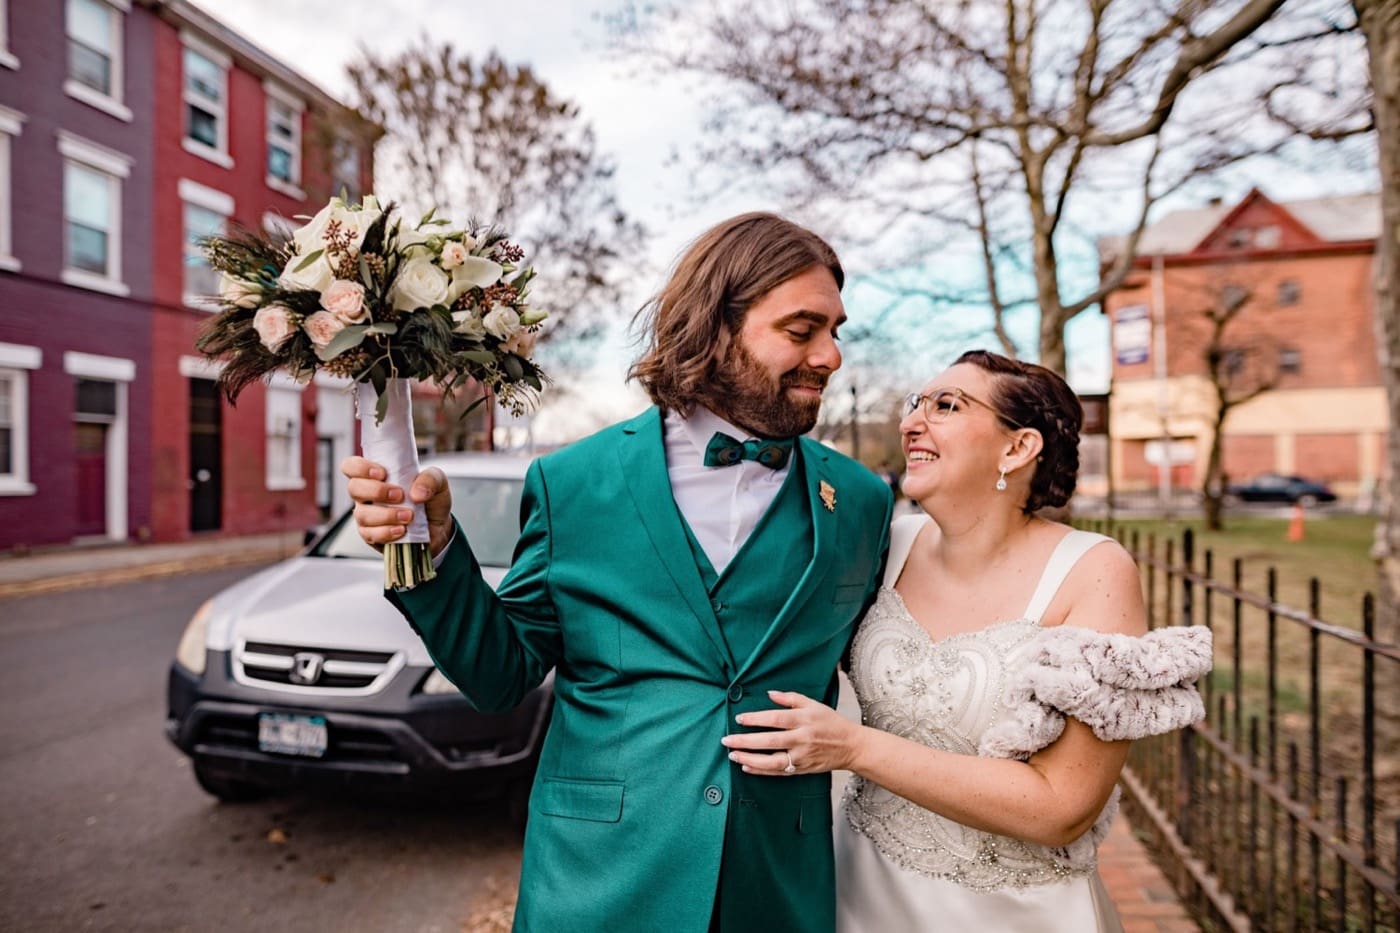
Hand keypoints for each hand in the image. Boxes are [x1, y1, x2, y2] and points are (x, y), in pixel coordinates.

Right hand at [341, 456, 453, 556]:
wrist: (438, 528)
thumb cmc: (430, 500)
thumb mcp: (438, 482)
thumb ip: (430, 479)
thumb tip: (416, 493)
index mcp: (377, 476)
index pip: (352, 466)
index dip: (361, 468)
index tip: (382, 473)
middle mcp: (367, 495)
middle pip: (353, 488)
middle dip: (376, 491)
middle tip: (399, 495)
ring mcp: (367, 516)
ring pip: (362, 514)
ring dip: (387, 515)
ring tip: (408, 516)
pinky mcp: (372, 535)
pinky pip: (370, 534)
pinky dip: (387, 532)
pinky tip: (402, 530)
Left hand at [719, 691, 861, 776]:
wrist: (850, 746)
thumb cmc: (830, 722)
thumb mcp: (813, 704)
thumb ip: (791, 698)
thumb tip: (770, 694)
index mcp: (803, 720)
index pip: (775, 719)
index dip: (755, 719)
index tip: (739, 719)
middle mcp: (801, 739)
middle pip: (769, 741)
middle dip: (745, 741)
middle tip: (726, 740)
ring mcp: (802, 756)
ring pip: (772, 761)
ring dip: (750, 759)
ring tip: (733, 755)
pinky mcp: (802, 769)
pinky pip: (778, 772)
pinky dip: (761, 770)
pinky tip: (746, 767)